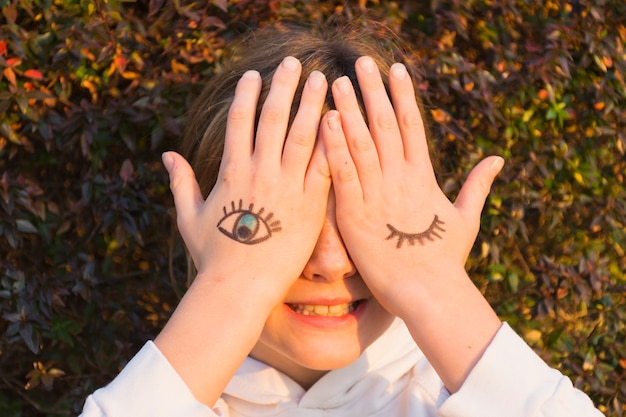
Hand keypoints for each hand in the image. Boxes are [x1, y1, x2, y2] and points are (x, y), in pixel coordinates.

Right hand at [163, 56, 330, 305]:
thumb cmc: (213, 257)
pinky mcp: (311, 206)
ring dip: (310, 104)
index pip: (239, 123)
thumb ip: (181, 182)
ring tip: (320, 79)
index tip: (254, 75)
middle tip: (293, 62)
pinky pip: (323, 167)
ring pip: (301, 135)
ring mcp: (287, 188)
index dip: (246, 96)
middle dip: (282, 87)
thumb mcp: (189, 218)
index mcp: (231, 173)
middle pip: (272, 119)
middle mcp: (260, 173)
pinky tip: (340, 120)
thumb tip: (167, 154)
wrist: (240, 289)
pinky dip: (331, 142)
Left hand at [321, 56, 503, 317]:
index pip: (412, 126)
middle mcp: (400, 179)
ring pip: (361, 143)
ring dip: (349, 110)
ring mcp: (376, 194)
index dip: (403, 95)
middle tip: (361, 62)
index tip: (397, 69)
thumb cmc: (447, 260)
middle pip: (384, 125)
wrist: (429, 293)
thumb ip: (477, 185)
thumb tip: (497, 159)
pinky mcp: (354, 214)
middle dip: (374, 91)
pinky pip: (342, 174)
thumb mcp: (467, 218)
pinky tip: (325, 122)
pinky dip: (333, 146)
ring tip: (338, 82)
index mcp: (423, 177)